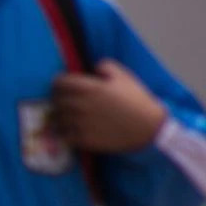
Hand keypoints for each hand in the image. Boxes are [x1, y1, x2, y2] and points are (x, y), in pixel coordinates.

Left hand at [52, 60, 167, 153]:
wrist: (149, 127)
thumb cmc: (136, 100)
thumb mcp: (124, 76)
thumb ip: (105, 66)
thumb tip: (93, 67)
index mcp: (89, 87)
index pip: (59, 82)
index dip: (59, 83)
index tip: (62, 86)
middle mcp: (80, 104)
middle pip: (56, 100)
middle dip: (58, 99)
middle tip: (64, 101)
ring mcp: (81, 123)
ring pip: (57, 119)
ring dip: (59, 116)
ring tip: (65, 116)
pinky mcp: (84, 140)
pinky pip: (64, 136)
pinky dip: (64, 133)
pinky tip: (70, 131)